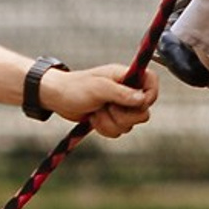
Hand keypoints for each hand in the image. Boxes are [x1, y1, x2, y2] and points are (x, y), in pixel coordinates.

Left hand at [41, 64, 157, 136]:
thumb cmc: (75, 87)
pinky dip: (105, 129)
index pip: (151, 82)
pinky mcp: (111, 118)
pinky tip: (93, 119)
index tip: (139, 103)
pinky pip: (118, 132)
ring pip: (130, 125)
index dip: (150, 95)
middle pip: (143, 112)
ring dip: (110, 123)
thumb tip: (142, 99)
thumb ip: (121, 93)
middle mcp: (126, 91)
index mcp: (126, 77)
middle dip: (123, 116)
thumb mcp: (98, 88)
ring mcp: (119, 106)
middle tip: (107, 107)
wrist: (57, 98)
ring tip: (95, 112)